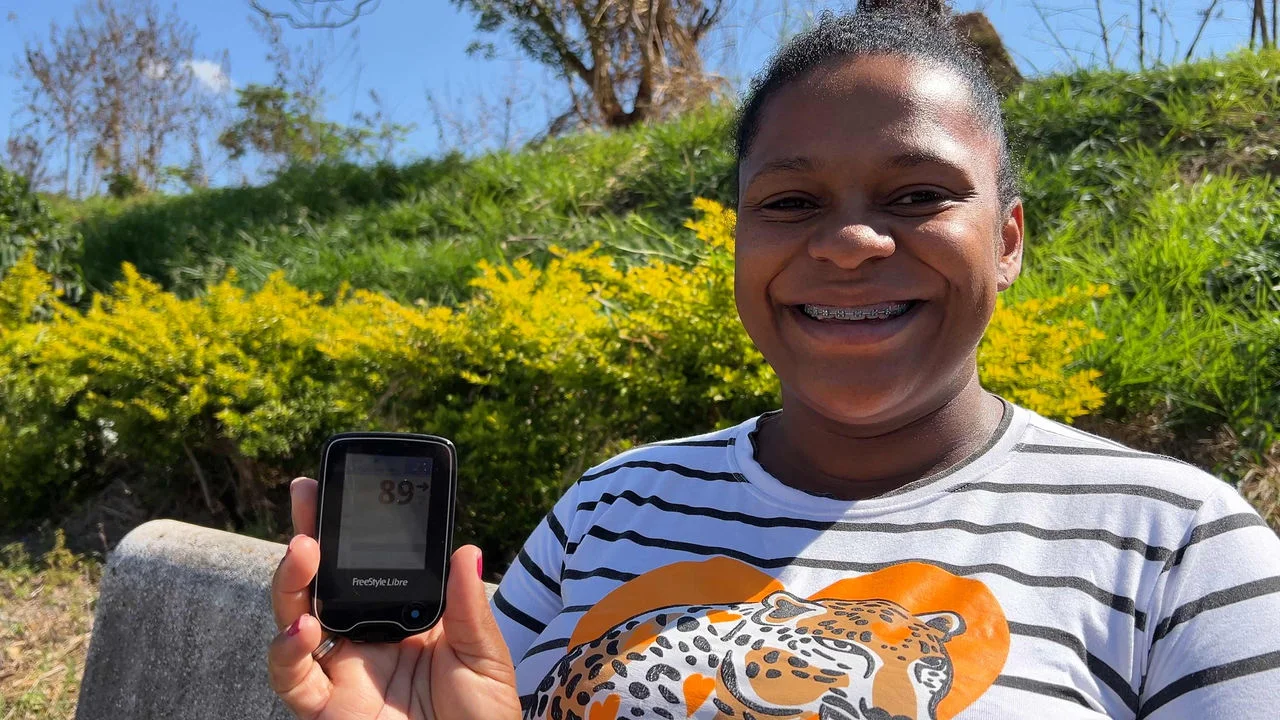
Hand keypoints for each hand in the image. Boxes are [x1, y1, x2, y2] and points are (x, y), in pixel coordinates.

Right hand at [268, 477, 521, 719]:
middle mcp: (362, 637)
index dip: (352, 525)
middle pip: (321, 578)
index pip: (367, 561)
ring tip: (305, 550)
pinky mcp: (325, 706)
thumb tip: (466, 550)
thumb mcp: (484, 657)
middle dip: (308, 532)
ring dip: (292, 579)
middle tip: (306, 494)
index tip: (345, 483)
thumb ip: (467, 608)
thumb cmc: (482, 717)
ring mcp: (340, 670)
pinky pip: (292, 676)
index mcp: (400, 615)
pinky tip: (303, 627)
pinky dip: (287, 650)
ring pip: (294, 615)